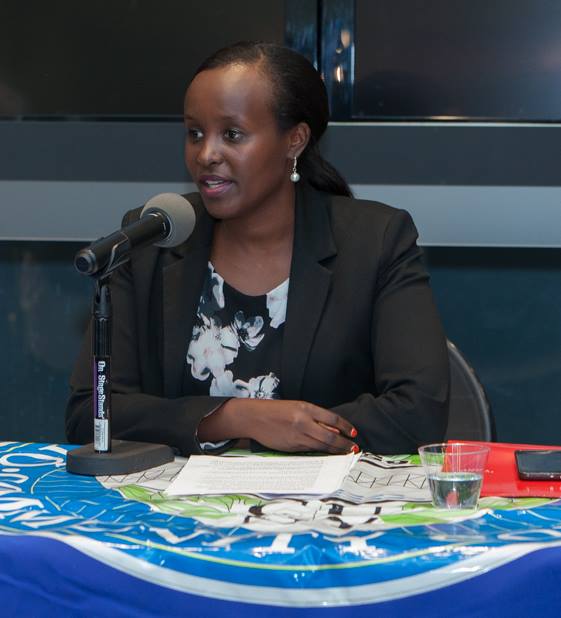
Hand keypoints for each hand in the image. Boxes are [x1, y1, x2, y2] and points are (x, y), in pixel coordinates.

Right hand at [233, 399, 358, 453]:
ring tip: (345, 453)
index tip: (354, 432)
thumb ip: (315, 417)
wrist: (254, 418)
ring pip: (321, 445)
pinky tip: (328, 454)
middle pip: (330, 435)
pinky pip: (310, 450)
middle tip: (354, 448)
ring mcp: (297, 436)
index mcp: (305, 408)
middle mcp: (302, 422)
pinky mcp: (291, 447)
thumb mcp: (297, 408)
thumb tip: (334, 428)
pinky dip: (321, 453)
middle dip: (344, 444)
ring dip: (335, 450)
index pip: (332, 418)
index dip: (345, 426)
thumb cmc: (276, 410)